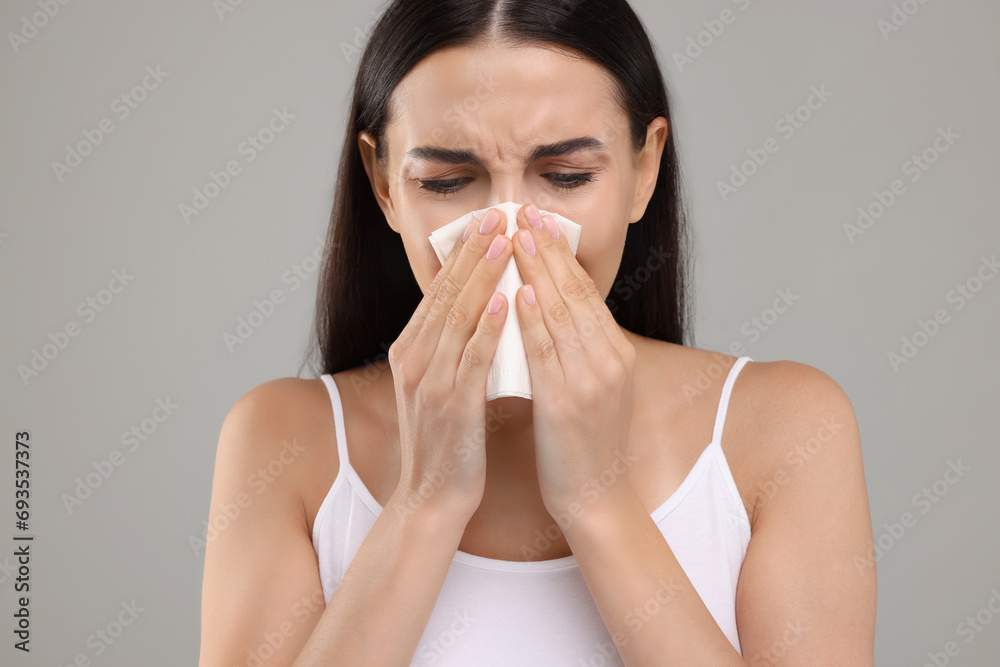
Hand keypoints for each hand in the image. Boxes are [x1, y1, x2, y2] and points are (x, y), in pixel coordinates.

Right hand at [387, 208, 512, 520]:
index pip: (438, 292)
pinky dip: (489, 326)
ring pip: (458, 317)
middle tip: (497, 214)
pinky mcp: (452, 405)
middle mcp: (414, 360)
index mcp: (411, 351)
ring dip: (484, 276)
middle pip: (446, 294)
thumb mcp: (441, 386)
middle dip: (473, 252)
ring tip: (506, 242)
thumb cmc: (447, 443)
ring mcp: (430, 381)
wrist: (433, 498)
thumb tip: (478, 310)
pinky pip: (472, 357)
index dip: (463, 255)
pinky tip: (507, 301)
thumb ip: (451, 348)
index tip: (486, 222)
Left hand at [510, 204, 637, 518]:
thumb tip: (550, 314)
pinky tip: (517, 292)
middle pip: (574, 293)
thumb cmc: (585, 446)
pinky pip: (547, 352)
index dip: (560, 255)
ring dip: (536, 270)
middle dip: (547, 249)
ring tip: (515, 236)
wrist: (596, 498)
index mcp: (615, 354)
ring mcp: (591, 380)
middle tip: (524, 211)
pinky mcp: (568, 402)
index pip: (585, 293)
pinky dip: (532, 319)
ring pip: (561, 313)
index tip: (538, 222)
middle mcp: (608, 360)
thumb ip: (578, 351)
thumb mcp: (592, 389)